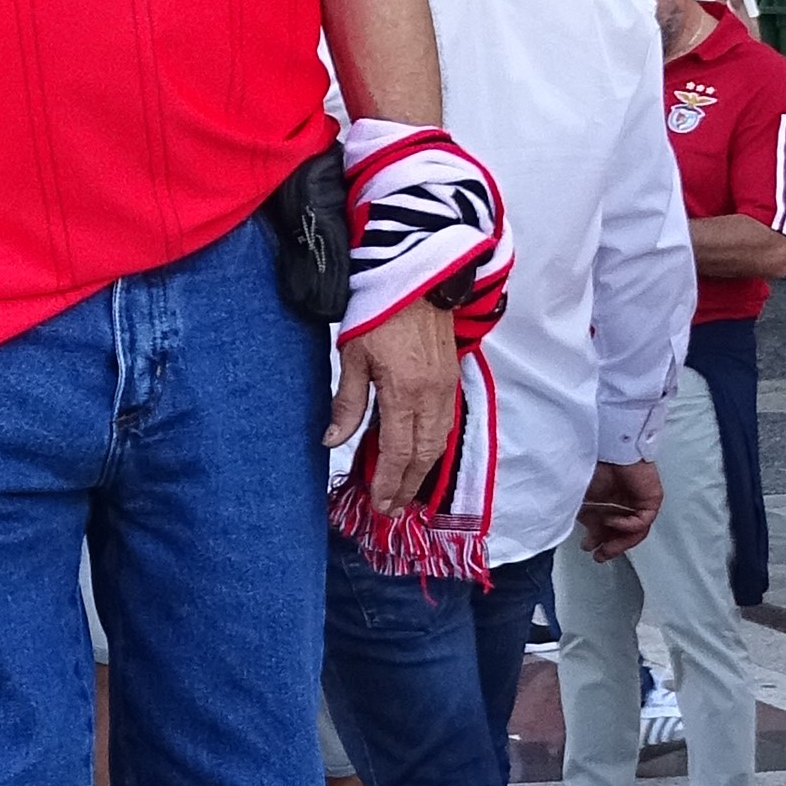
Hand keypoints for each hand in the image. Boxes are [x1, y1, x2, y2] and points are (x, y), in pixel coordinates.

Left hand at [328, 297, 456, 512]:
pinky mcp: (452, 379)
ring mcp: (446, 387)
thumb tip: (333, 441)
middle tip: (392, 507)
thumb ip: (347, 403)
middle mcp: (432, 395)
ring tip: (404, 490)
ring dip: (423, 470)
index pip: (399, 451)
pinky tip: (420, 456)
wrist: (417, 278)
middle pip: (424, 455)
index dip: (389, 481)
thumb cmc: (380, 311)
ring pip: (439, 442)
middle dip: (408, 485)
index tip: (379, 502)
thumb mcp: (353, 357)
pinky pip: (446, 423)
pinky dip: (434, 447)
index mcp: (404, 391)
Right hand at [572, 456, 661, 563]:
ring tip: (606, 548)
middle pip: (621, 531)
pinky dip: (627, 526)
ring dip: (619, 542)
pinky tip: (613, 521)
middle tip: (599, 555)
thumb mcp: (580, 497)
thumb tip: (579, 534)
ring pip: (634, 531)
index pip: (606, 525)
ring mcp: (640, 500)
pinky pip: (642, 521)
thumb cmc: (591, 464)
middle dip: (610, 545)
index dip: (598, 539)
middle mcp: (624, 500)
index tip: (589, 548)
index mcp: (608, 498)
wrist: (607, 446)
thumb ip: (581, 516)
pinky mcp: (651, 499)